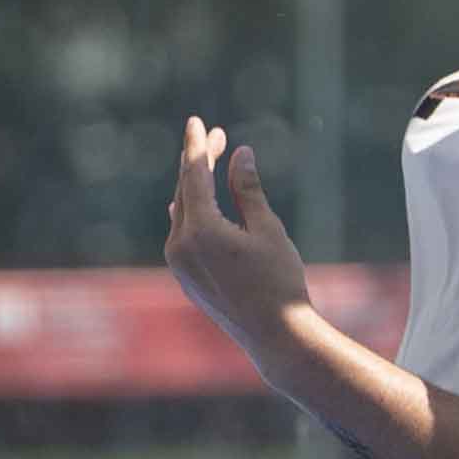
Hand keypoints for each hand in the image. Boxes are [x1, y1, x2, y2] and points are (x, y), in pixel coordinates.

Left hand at [163, 117, 312, 359]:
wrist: (275, 336)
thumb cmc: (279, 282)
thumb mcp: (268, 230)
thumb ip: (249, 190)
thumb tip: (240, 154)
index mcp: (201, 231)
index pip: (195, 176)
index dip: (198, 146)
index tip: (197, 122)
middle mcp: (180, 246)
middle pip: (186, 190)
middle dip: (199, 161)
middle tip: (216, 135)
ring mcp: (179, 263)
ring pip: (182, 212)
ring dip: (195, 186)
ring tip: (207, 161)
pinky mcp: (185, 276)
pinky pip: (181, 233)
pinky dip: (191, 211)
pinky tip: (191, 201)